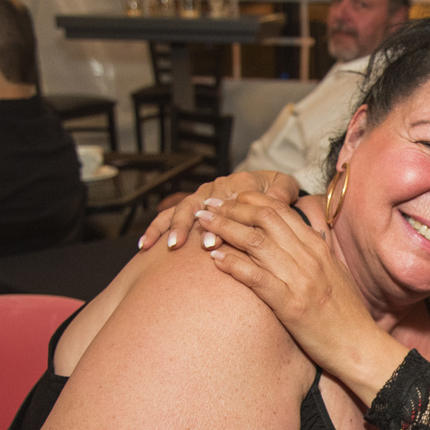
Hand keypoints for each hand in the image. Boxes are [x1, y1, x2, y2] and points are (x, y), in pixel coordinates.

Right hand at [137, 171, 300, 251]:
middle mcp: (216, 188)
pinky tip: (144, 246)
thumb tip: (277, 199)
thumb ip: (282, 192)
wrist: (269, 186)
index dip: (216, 223)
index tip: (213, 242)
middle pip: (196, 205)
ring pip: (179, 209)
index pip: (223, 203)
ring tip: (165, 246)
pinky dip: (155, 228)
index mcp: (238, 182)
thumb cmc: (276, 190)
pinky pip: (168, 215)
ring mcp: (201, 196)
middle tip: (179, 244)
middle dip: (186, 225)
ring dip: (170, 227)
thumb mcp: (284, 186)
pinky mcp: (192, 206)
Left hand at [198, 194, 400, 395]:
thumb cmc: (346, 315)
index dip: (249, 200)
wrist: (360, 346)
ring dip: (224, 229)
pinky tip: (215, 259)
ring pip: (256, 242)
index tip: (228, 199)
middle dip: (230, 208)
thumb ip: (315, 252)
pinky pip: (256, 277)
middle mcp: (309, 257)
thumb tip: (301, 234)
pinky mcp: (291, 305)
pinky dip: (233, 264)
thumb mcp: (334, 273)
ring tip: (201, 225)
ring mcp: (300, 280)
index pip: (279, 210)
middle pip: (264, 218)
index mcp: (317, 247)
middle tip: (207, 207)